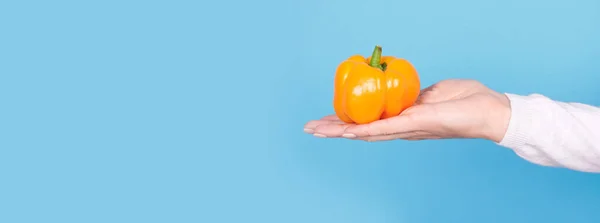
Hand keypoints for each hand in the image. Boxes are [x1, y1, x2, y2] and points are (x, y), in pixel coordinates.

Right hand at [303, 79, 511, 141]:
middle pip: (360, 130)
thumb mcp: (433, 92)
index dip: (345, 122)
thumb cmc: (466, 101)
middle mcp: (401, 128)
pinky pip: (386, 129)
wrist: (490, 110)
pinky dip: (365, 130)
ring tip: (317, 131)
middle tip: (308, 128)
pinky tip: (347, 132)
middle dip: (333, 130)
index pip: (368, 122)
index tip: (325, 120)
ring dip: (341, 132)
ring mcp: (407, 128)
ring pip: (367, 132)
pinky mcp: (416, 125)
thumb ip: (413, 95)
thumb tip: (399, 90)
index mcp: (403, 118)